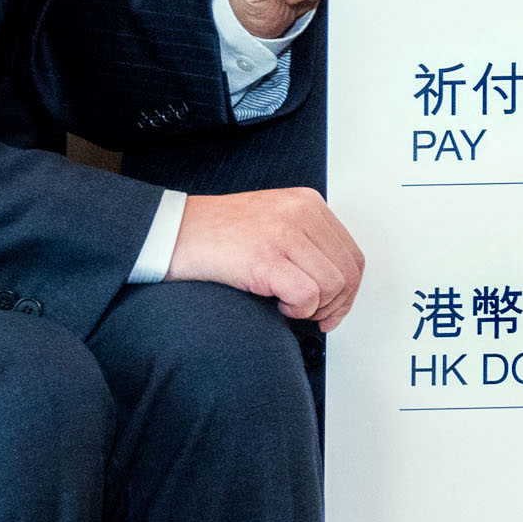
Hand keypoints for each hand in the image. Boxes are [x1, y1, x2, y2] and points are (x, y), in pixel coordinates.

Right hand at [170, 185, 364, 328]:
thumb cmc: (216, 234)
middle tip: (317, 318)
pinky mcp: (265, 257)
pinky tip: (277, 304)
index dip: (349, 290)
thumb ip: (307, 241)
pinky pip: (306, 296)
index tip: (335, 307)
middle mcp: (301, 213)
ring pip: (332, 286)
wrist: (170, 232)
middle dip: (336, 305)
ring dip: (314, 308)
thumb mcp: (273, 222)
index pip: (352, 255)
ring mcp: (284, 233)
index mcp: (308, 203)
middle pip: (348, 273)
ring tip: (288, 304)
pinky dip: (297, 310)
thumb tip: (337, 284)